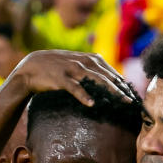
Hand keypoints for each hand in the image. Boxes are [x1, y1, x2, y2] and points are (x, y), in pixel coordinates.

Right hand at [9, 50, 136, 105]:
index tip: (132, 94)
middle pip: (106, 75)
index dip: (122, 82)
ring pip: (95, 79)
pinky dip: (83, 95)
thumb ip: (90, 68)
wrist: (31, 67)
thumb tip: (107, 78)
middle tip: (132, 101)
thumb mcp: (75, 64)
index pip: (110, 71)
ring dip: (109, 90)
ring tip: (121, 100)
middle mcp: (82, 61)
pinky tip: (91, 104)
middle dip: (121, 88)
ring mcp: (71, 69)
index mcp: (88, 58)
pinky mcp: (60, 78)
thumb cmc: (55, 68)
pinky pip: (74, 88)